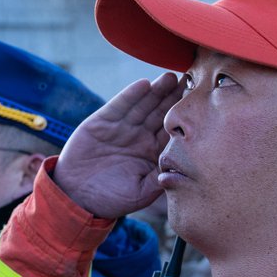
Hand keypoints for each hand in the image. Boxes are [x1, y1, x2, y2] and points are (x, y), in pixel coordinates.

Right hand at [53, 73, 181, 218]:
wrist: (76, 197)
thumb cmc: (112, 199)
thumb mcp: (142, 192)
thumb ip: (161, 178)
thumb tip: (183, 169)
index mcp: (152, 152)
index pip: (171, 130)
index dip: (184, 118)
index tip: (200, 104)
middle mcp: (139, 137)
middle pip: (160, 112)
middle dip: (174, 96)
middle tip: (190, 80)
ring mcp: (121, 128)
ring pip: (143, 105)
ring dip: (156, 91)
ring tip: (170, 77)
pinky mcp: (103, 122)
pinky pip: (119, 105)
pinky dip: (131, 95)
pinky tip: (144, 84)